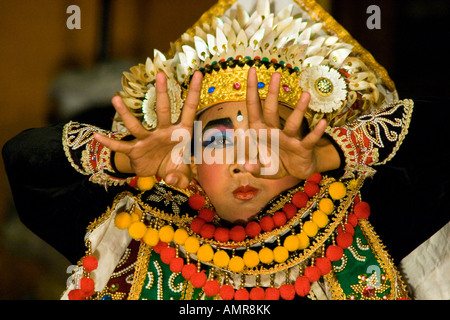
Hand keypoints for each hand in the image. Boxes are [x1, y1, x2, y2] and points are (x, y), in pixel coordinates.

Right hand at [94, 71, 202, 188]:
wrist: (157, 173)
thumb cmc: (173, 167)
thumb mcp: (183, 175)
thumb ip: (182, 179)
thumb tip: (171, 180)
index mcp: (181, 133)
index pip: (189, 109)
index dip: (194, 92)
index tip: (198, 73)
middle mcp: (164, 131)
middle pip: (163, 110)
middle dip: (162, 93)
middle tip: (161, 74)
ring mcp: (148, 139)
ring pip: (136, 125)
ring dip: (125, 113)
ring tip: (114, 98)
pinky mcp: (135, 150)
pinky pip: (120, 146)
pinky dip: (109, 143)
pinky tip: (97, 137)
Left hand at [245, 67, 339, 179]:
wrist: (295, 171)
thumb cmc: (275, 163)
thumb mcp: (262, 168)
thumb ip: (254, 167)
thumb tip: (245, 166)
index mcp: (260, 132)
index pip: (253, 108)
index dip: (251, 90)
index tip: (251, 70)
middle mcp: (274, 132)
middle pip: (271, 110)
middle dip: (272, 92)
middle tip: (276, 74)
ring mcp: (290, 139)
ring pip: (293, 122)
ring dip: (299, 109)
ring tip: (306, 95)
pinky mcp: (303, 148)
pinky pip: (309, 139)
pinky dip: (315, 132)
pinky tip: (322, 122)